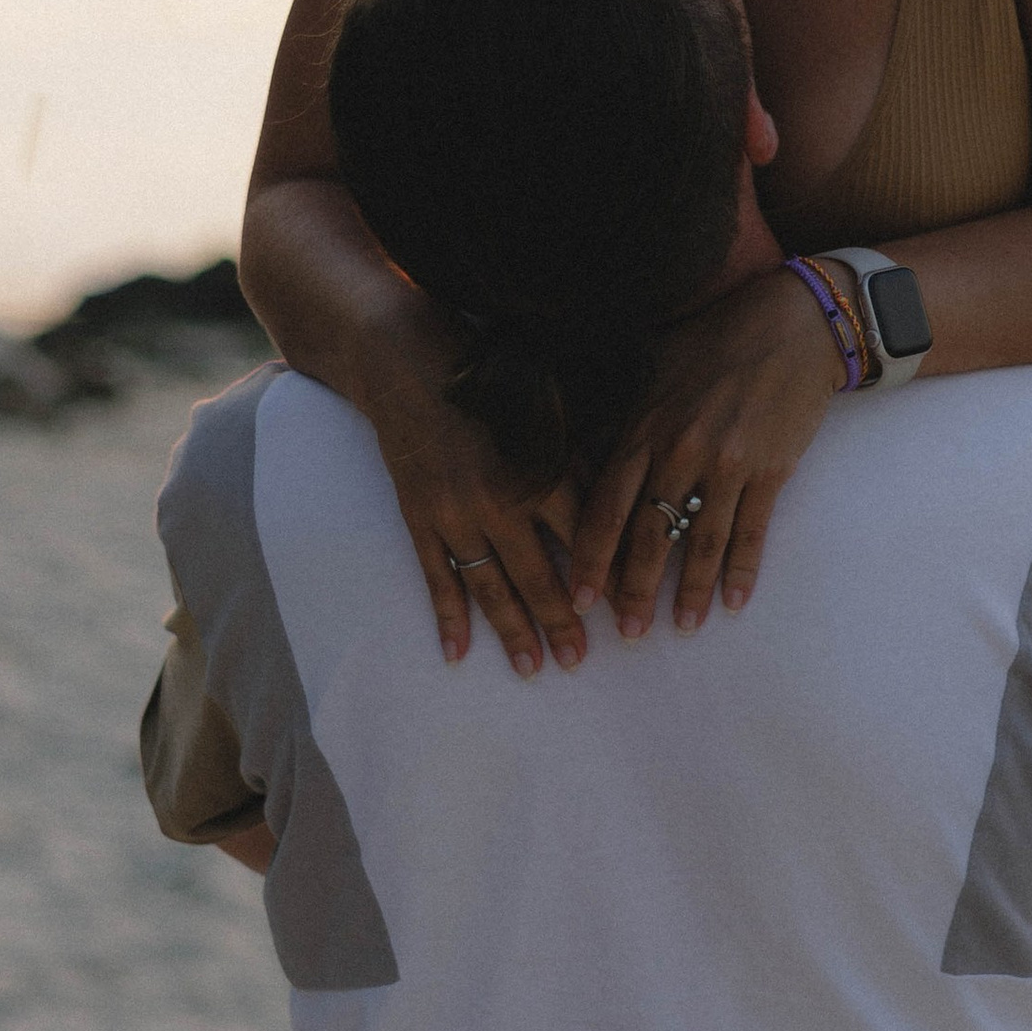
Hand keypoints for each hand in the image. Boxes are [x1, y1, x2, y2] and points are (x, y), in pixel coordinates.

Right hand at [364, 293, 585, 677]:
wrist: (407, 361)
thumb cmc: (489, 376)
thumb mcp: (549, 406)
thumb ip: (581, 457)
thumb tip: (619, 503)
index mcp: (541, 471)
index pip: (584, 542)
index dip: (605, 581)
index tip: (625, 613)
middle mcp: (500, 501)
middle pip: (539, 577)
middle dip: (562, 624)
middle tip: (579, 663)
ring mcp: (455, 514)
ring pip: (490, 587)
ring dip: (513, 632)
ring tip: (532, 669)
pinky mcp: (420, 517)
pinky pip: (437, 578)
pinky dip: (448, 617)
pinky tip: (459, 654)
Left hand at [568, 264, 847, 639]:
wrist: (794, 323)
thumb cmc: (718, 339)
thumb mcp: (655, 367)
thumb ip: (621, 414)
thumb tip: (580, 452)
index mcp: (646, 426)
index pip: (607, 506)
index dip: (592, 557)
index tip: (579, 598)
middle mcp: (680, 449)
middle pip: (650, 536)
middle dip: (635, 591)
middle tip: (628, 634)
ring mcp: (727, 463)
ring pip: (700, 543)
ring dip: (690, 592)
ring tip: (682, 628)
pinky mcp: (771, 470)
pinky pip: (750, 533)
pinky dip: (740, 572)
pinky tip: (732, 602)